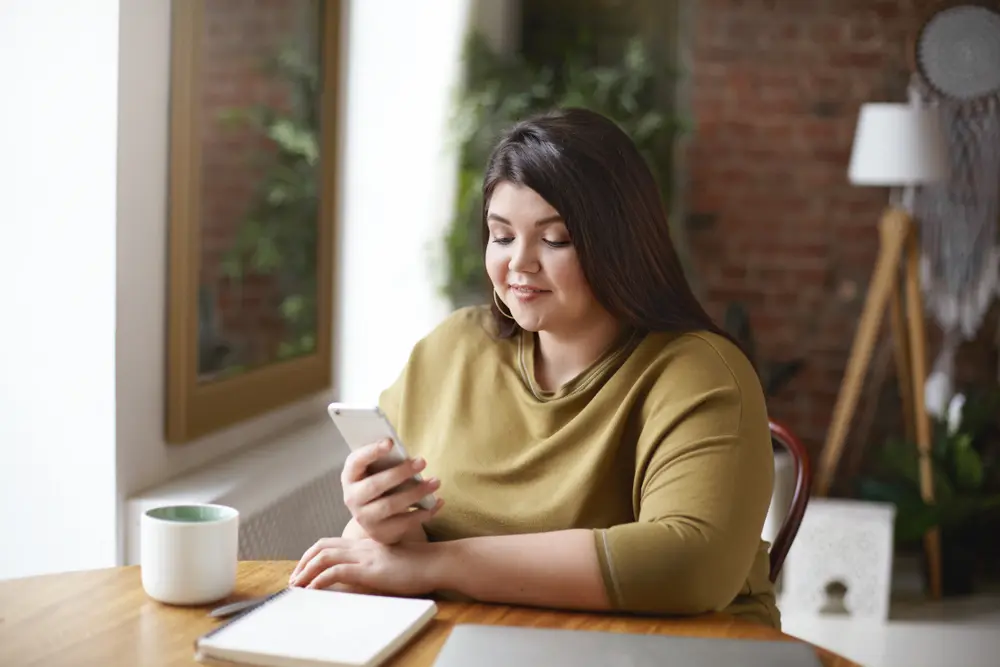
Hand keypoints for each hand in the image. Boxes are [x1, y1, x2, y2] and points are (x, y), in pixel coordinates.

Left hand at [288, 537, 440, 596]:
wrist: (437, 562)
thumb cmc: (420, 564)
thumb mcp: (392, 562)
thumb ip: (375, 565)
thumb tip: (363, 578)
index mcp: (366, 544)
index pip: (331, 543)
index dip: (313, 554)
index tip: (303, 569)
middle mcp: (362, 546)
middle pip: (322, 546)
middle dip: (303, 562)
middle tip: (294, 579)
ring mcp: (365, 556)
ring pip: (324, 557)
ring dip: (306, 571)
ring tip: (297, 586)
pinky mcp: (369, 569)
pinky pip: (336, 572)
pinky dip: (320, 580)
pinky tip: (314, 590)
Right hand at [341, 439, 442, 544]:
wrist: (376, 520)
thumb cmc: (380, 485)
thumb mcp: (377, 472)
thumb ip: (386, 463)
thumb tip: (408, 456)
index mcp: (350, 476)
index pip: (356, 462)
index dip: (371, 451)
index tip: (390, 442)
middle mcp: (352, 498)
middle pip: (376, 484)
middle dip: (401, 472)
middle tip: (422, 461)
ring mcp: (365, 517)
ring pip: (391, 505)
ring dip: (416, 492)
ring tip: (435, 482)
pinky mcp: (381, 532)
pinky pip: (404, 522)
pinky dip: (423, 512)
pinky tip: (437, 502)